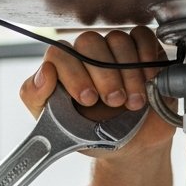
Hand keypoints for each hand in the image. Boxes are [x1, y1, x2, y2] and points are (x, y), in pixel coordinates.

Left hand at [19, 26, 176, 158]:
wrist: (131, 148)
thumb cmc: (94, 137)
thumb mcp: (59, 128)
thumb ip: (37, 99)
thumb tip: (44, 72)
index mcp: (63, 69)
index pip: (59, 53)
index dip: (73, 74)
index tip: (88, 99)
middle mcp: (87, 55)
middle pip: (89, 41)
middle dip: (104, 74)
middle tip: (114, 102)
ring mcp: (115, 50)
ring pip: (117, 39)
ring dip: (128, 72)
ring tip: (134, 102)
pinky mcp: (142, 50)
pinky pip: (142, 36)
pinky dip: (147, 56)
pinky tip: (148, 81)